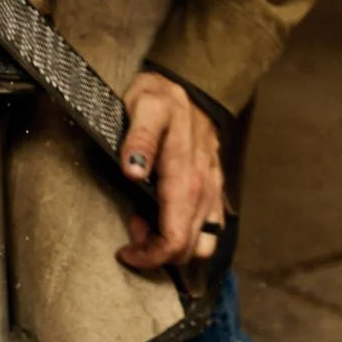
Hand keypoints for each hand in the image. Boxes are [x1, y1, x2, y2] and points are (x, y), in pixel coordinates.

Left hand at [116, 71, 225, 271]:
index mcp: (185, 178)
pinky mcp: (215, 192)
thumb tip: (133, 171)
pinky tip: (164, 216)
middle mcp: (204, 192)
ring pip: (202, 244)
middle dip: (156, 252)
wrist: (192, 86)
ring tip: (147, 222)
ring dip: (172, 245)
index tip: (125, 250)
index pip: (174, 239)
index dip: (149, 255)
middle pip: (187, 250)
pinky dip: (188, 236)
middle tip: (131, 228)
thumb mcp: (144, 107)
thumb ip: (139, 138)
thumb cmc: (162, 98)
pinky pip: (210, 230)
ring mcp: (212, 193)